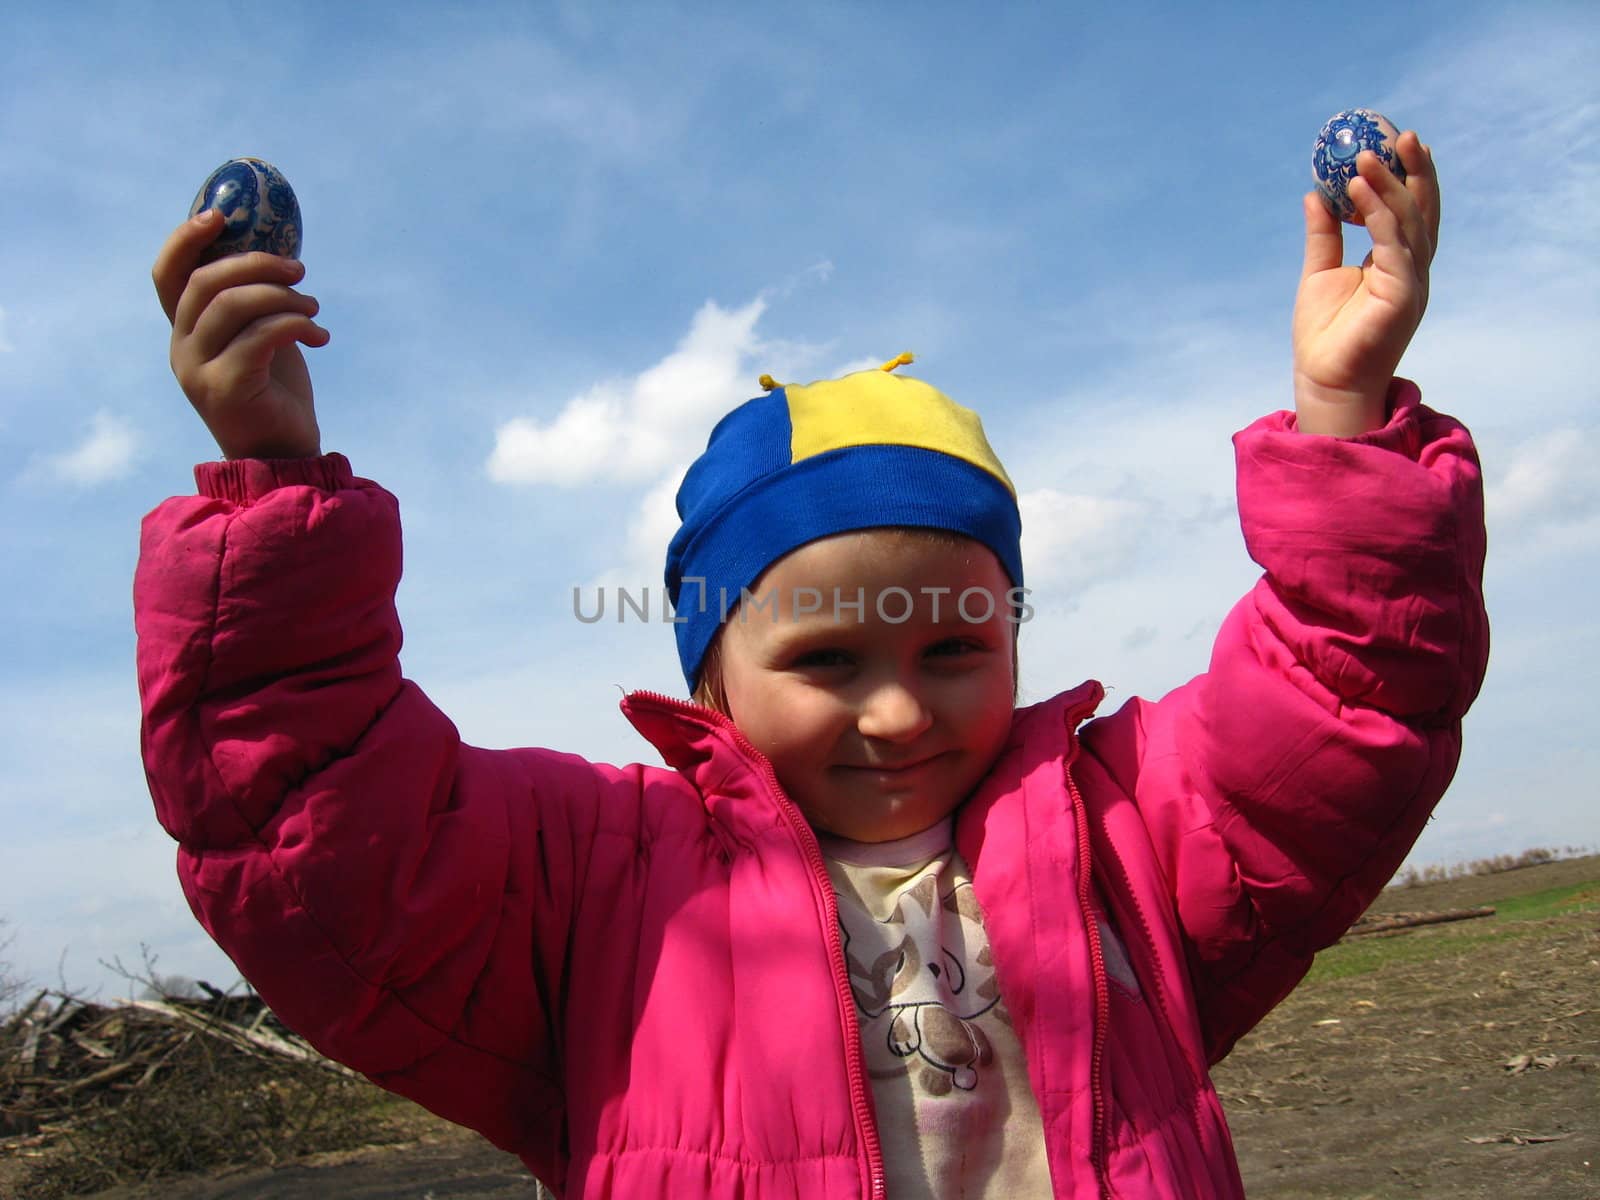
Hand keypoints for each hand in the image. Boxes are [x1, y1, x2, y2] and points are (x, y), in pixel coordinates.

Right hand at [153, 210, 329, 458]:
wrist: (284, 455)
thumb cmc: (275, 393)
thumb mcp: (260, 338)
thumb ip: (253, 303)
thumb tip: (275, 252)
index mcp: (185, 331)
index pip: (167, 275)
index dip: (186, 240)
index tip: (221, 216)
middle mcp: (182, 348)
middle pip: (206, 282)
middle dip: (257, 265)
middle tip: (299, 271)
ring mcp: (199, 370)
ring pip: (234, 305)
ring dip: (283, 296)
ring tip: (314, 309)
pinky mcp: (227, 389)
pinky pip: (260, 337)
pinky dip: (295, 325)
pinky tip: (320, 336)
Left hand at [1292, 131, 1439, 435]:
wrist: (1324, 380)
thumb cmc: (1324, 335)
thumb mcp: (1319, 273)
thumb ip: (1324, 234)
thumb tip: (1316, 193)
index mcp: (1396, 264)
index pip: (1411, 211)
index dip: (1411, 177)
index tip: (1398, 144)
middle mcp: (1411, 269)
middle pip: (1422, 210)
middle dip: (1415, 171)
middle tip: (1400, 135)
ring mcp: (1411, 282)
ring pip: (1408, 222)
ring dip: (1389, 185)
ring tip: (1364, 159)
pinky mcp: (1402, 295)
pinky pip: (1394, 245)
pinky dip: (1379, 214)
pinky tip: (1359, 190)